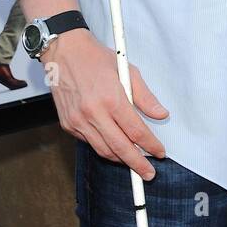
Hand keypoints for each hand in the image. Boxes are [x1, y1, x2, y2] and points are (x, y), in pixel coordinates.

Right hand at [43, 29, 168, 178]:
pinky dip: (103, 147)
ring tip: (133, 162)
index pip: (136, 131)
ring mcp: (78, 120)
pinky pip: (89, 142)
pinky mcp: (67, 124)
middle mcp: (93, 112)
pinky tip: (113, 144)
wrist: (64, 52)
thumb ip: (145, 97)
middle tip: (149, 173)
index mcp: (111, 98)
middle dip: (137, 164)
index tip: (159, 153)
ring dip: (120, 159)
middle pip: (120, 148)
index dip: (150, 146)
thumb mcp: (128, 70)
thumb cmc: (96, 58)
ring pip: (103, 150)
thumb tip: (161, 114)